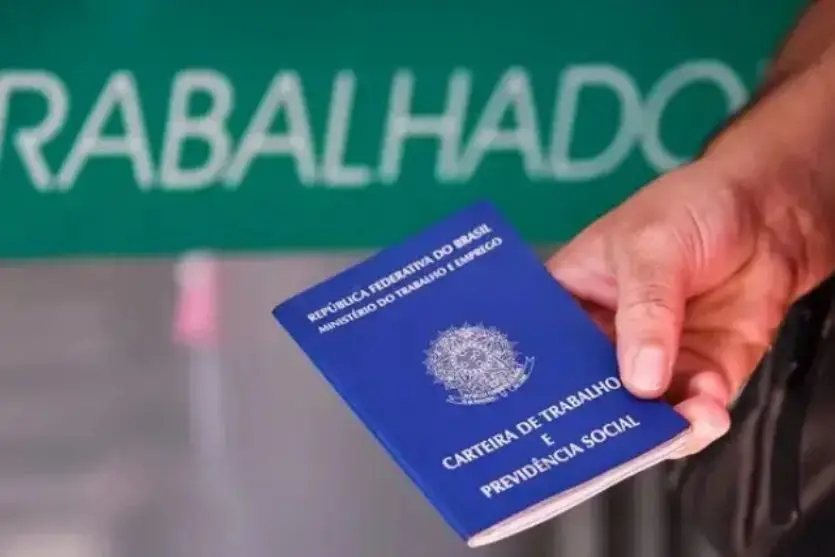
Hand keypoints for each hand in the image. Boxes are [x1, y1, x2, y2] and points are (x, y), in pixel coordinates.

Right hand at [547, 160, 799, 457]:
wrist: (773, 209)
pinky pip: (689, 412)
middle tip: (610, 443)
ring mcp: (652, 361)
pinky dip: (697, 421)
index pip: (541, 349)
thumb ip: (644, 313)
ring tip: (676, 425)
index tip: (540, 419)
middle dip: (598, 421)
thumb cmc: (689, 209)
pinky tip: (708, 410)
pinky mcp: (700, 373)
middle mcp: (603, 338)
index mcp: (570, 300)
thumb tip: (640, 383)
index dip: (536, 386)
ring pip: (638, 415)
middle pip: (585, 393)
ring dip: (655, 430)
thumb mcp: (651, 248)